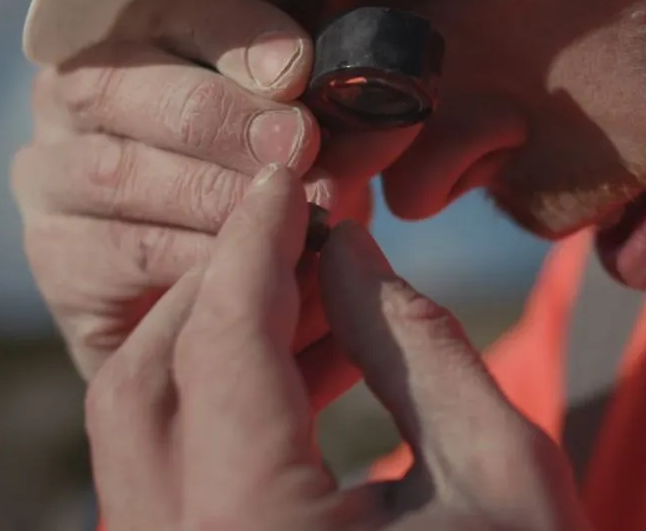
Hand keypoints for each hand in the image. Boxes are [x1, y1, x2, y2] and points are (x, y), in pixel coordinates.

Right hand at [11, 0, 400, 402]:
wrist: (214, 295)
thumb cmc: (268, 190)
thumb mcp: (309, 143)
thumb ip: (338, 125)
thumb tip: (382, 121)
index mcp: (145, 41)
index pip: (182, 11)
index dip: (240, 35)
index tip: (299, 70)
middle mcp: (79, 98)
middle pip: (137, 89)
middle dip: (229, 121)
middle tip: (300, 151)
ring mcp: (54, 178)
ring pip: (121, 172)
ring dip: (217, 194)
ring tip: (292, 216)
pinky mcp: (59, 259)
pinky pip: (118, 254)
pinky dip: (192, 260)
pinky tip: (248, 268)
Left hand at [87, 164, 590, 530]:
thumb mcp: (501, 469)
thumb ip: (417, 343)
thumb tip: (347, 246)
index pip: (225, 347)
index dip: (256, 242)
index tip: (290, 175)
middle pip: (146, 381)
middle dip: (222, 280)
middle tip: (302, 224)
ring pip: (143, 423)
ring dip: (221, 332)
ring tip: (320, 282)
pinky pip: (174, 464)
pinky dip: (226, 392)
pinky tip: (309, 353)